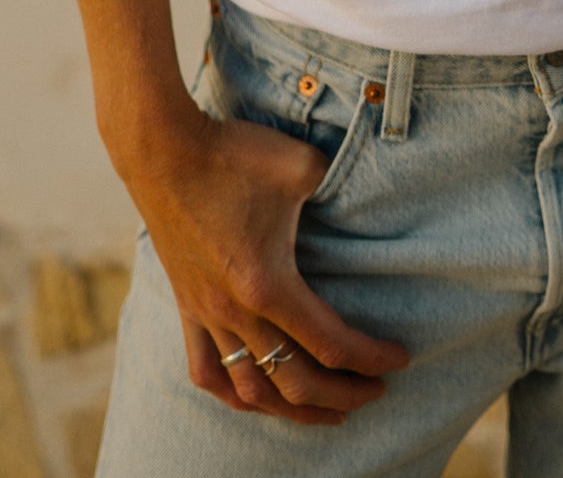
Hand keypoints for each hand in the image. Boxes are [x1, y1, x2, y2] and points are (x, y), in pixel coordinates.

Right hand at [120, 99, 409, 426]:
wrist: (163, 150)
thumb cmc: (234, 154)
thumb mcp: (302, 164)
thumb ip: (339, 183)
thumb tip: (362, 190)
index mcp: (268, 284)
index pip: (331, 343)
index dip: (371, 358)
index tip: (399, 359)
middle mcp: (236, 312)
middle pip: (296, 380)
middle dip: (342, 395)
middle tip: (374, 392)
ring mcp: (207, 313)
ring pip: (251, 390)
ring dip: (292, 409)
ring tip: (326, 411)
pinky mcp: (186, 306)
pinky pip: (206, 371)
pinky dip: (234, 395)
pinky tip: (254, 398)